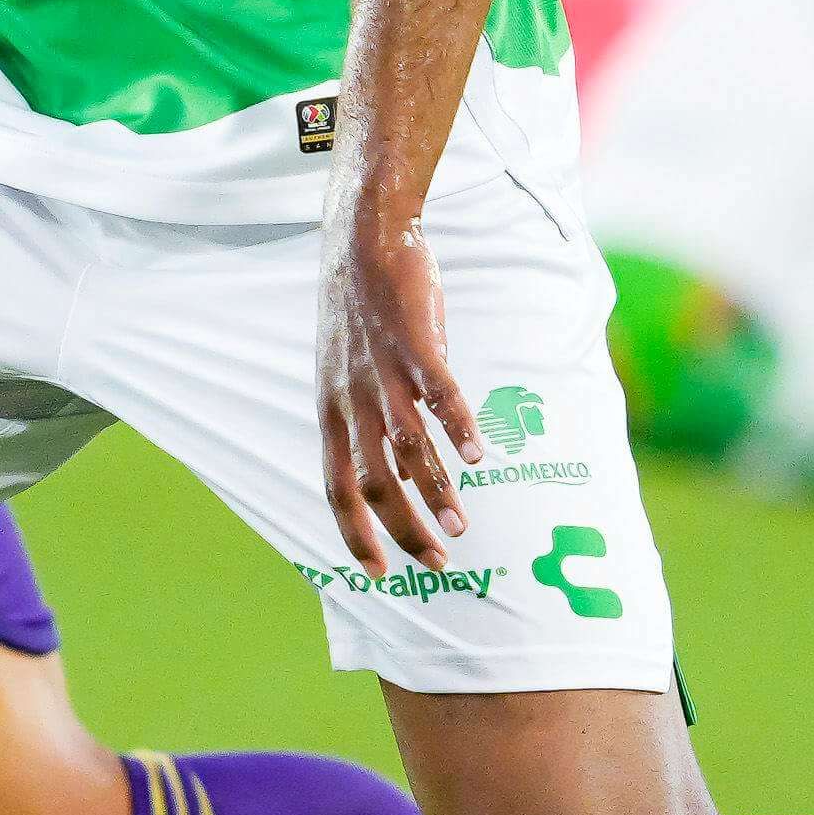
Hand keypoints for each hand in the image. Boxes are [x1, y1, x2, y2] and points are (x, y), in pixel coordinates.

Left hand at [315, 201, 477, 572]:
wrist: (362, 240)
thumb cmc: (361, 311)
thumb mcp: (346, 374)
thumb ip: (368, 421)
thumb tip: (398, 469)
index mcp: (332, 412)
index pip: (337, 490)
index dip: (356, 535)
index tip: (380, 574)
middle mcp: (352, 400)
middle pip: (372, 483)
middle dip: (405, 529)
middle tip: (438, 560)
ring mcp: (383, 373)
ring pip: (408, 447)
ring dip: (436, 492)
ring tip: (462, 525)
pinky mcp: (416, 343)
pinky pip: (440, 394)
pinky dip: (460, 428)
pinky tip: (481, 456)